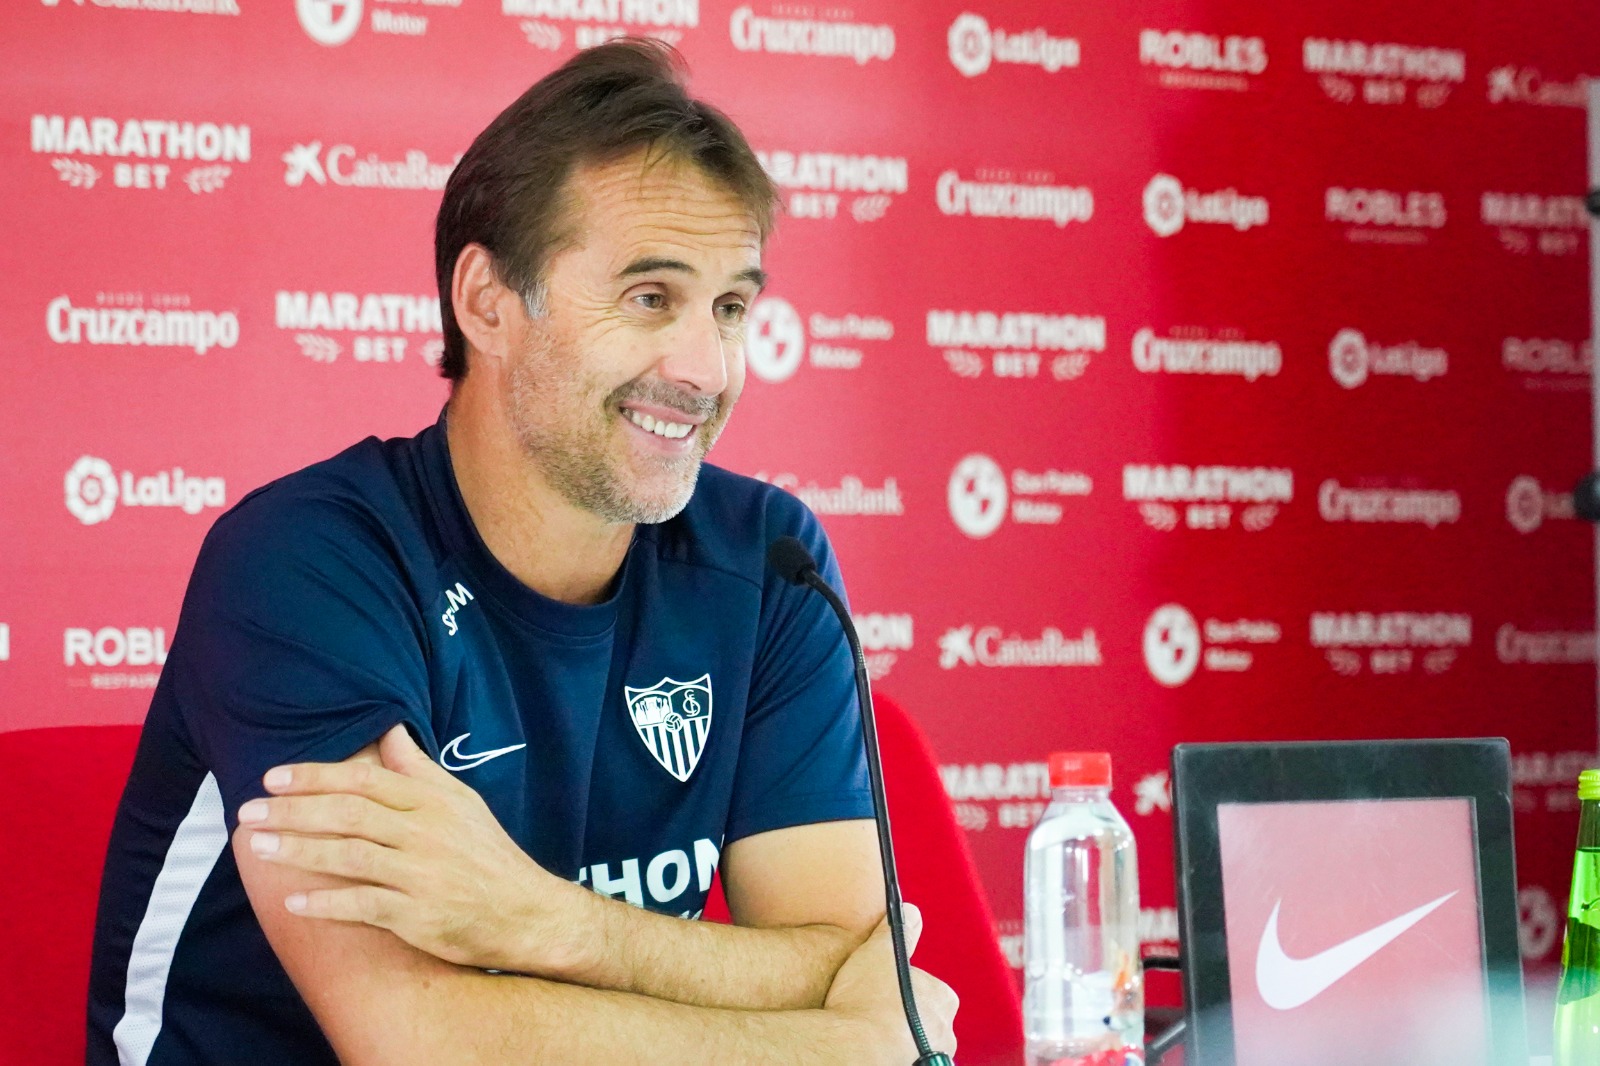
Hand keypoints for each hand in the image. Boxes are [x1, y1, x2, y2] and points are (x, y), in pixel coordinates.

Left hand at [237, 725, 592, 974]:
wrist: (525, 912)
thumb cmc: (486, 854)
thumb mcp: (461, 803)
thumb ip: (420, 769)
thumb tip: (390, 730)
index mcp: (432, 801)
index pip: (366, 781)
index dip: (316, 777)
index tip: (273, 778)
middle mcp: (425, 833)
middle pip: (350, 815)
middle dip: (295, 811)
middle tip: (248, 811)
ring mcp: (421, 874)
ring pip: (350, 856)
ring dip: (299, 850)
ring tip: (258, 848)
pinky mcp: (418, 916)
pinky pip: (363, 906)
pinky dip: (327, 902)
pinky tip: (294, 900)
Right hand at [825, 904, 957, 1065]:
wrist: (854, 1049)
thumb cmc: (867, 1000)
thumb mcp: (880, 951)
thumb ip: (899, 930)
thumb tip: (911, 912)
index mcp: (943, 999)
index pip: (927, 987)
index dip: (902, 985)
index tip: (881, 987)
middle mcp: (945, 1032)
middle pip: (924, 1018)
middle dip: (904, 1015)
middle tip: (872, 1010)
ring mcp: (931, 1058)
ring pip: (916, 1043)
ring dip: (898, 1038)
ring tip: (868, 1032)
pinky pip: (905, 1059)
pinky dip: (892, 1054)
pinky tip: (872, 1049)